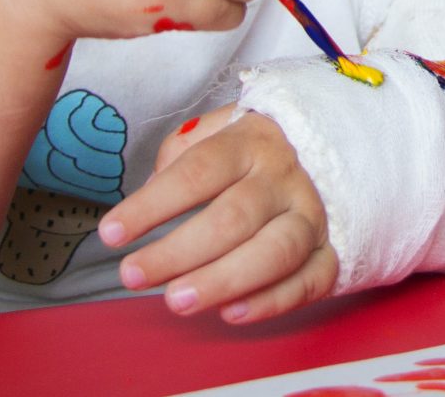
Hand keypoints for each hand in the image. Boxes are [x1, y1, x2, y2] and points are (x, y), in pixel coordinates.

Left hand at [99, 106, 337, 322]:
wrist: (334, 148)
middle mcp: (284, 178)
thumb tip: (149, 193)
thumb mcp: (217, 130)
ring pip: (274, 251)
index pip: (198, 171)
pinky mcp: (331, 250)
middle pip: (232, 217)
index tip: (111, 233)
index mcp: (251, 142)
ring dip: (223, 280)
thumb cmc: (253, 150)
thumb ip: (181, 155)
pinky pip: (309, 280)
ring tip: (176, 301)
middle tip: (133, 275)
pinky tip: (232, 313)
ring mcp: (313, 215)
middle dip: (178, 251)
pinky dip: (273, 301)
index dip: (152, 204)